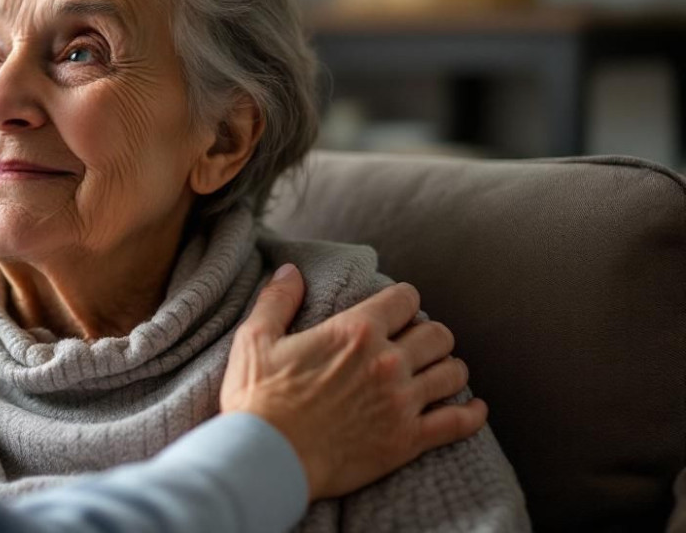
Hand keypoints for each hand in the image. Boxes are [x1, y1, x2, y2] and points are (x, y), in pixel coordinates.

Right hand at [220, 264, 486, 500]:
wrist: (266, 458)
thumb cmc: (258, 398)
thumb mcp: (256, 339)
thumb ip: (278, 300)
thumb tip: (291, 271)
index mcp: (355, 331)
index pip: (406, 299)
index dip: (402, 301)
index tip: (395, 311)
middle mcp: (387, 362)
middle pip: (438, 334)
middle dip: (429, 334)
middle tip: (415, 344)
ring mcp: (402, 402)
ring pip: (453, 373)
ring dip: (448, 368)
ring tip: (436, 372)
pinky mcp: (407, 440)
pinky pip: (458, 422)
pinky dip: (471, 414)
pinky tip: (473, 408)